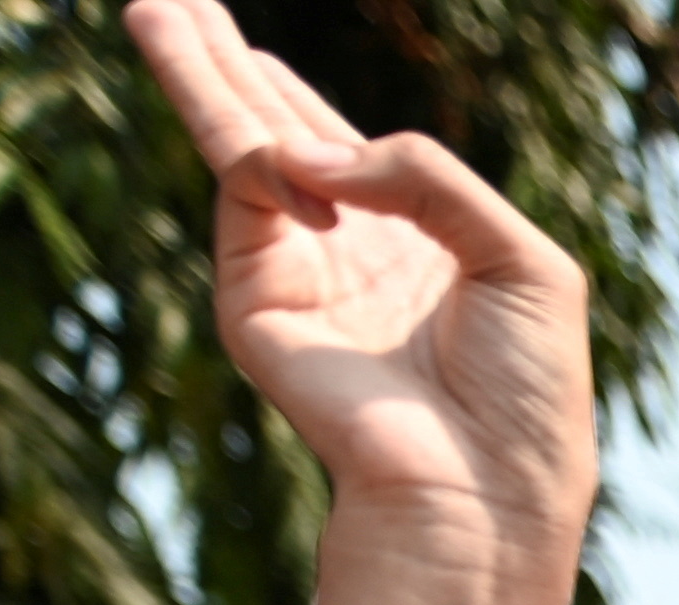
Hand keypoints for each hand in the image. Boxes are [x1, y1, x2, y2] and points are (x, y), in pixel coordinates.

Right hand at [128, 0, 595, 604]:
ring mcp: (297, 275)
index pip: (338, 146)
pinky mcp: (259, 304)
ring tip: (150, 8)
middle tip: (165, 0)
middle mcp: (348, 251)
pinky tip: (293, 161)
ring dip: (196, 78)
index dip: (289, 93)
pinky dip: (270, 164)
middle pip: (270, 133)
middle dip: (219, 66)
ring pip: (240, 150)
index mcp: (415, 240)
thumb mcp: (522, 259)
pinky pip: (252, 196)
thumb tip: (313, 152)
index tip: (241, 42)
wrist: (490, 483)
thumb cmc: (528, 389)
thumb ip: (432, 179)